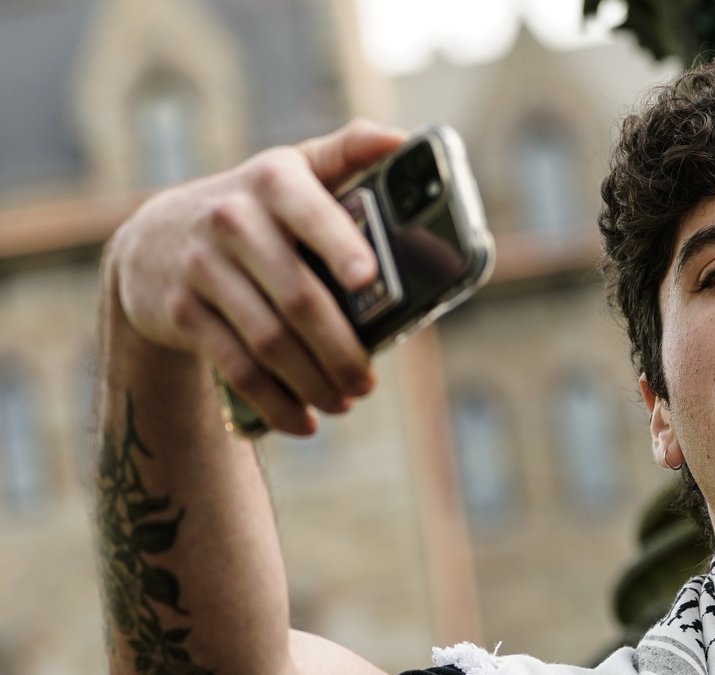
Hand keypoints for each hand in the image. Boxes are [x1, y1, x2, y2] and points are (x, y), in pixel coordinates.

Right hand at [105, 118, 405, 434]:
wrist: (156, 240)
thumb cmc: (254, 207)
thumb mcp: (292, 171)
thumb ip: (346, 153)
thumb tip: (404, 141)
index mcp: (275, 181)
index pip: (310, 209)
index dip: (339, 243)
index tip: (370, 277)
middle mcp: (232, 219)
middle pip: (299, 297)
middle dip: (341, 349)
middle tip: (367, 381)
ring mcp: (202, 267)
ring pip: (269, 340)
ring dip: (314, 381)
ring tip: (345, 402)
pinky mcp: (181, 312)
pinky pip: (235, 366)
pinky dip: (274, 401)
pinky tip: (302, 421)